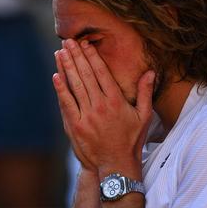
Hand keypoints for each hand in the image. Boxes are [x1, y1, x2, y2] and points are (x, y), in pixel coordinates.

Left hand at [53, 39, 154, 178]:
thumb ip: (145, 92)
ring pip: (74, 86)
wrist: (116, 166)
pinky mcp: (75, 126)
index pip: (101, 73)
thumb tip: (150, 72)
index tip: (85, 44)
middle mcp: (100, 106)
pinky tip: (56, 76)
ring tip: (60, 52)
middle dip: (76, 56)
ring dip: (66, 68)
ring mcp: (86, 116)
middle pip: (85, 76)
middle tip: (69, 41)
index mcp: (116, 101)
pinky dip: (60, 89)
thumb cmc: (131, 140)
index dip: (92, 57)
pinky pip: (66, 103)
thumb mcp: (144, 116)